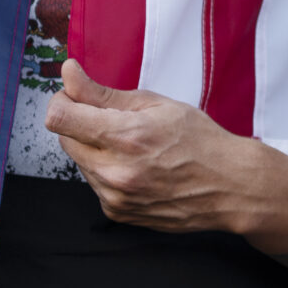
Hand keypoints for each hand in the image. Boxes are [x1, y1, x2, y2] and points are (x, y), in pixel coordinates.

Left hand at [45, 59, 268, 233]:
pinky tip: (137, 168)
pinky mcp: (116, 212)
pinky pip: (95, 184)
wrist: (229, 186)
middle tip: (112, 119)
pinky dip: (107, 171)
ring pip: (80, 162)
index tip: (75, 96)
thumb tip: (69, 74)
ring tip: (134, 147)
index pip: (59, 118)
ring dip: (95, 149)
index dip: (62, 100)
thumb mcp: (155, 104)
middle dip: (79, 124)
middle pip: (64, 139)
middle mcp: (114, 171)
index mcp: (124, 137)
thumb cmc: (199, 140)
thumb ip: (103, 93)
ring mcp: (114, 196)